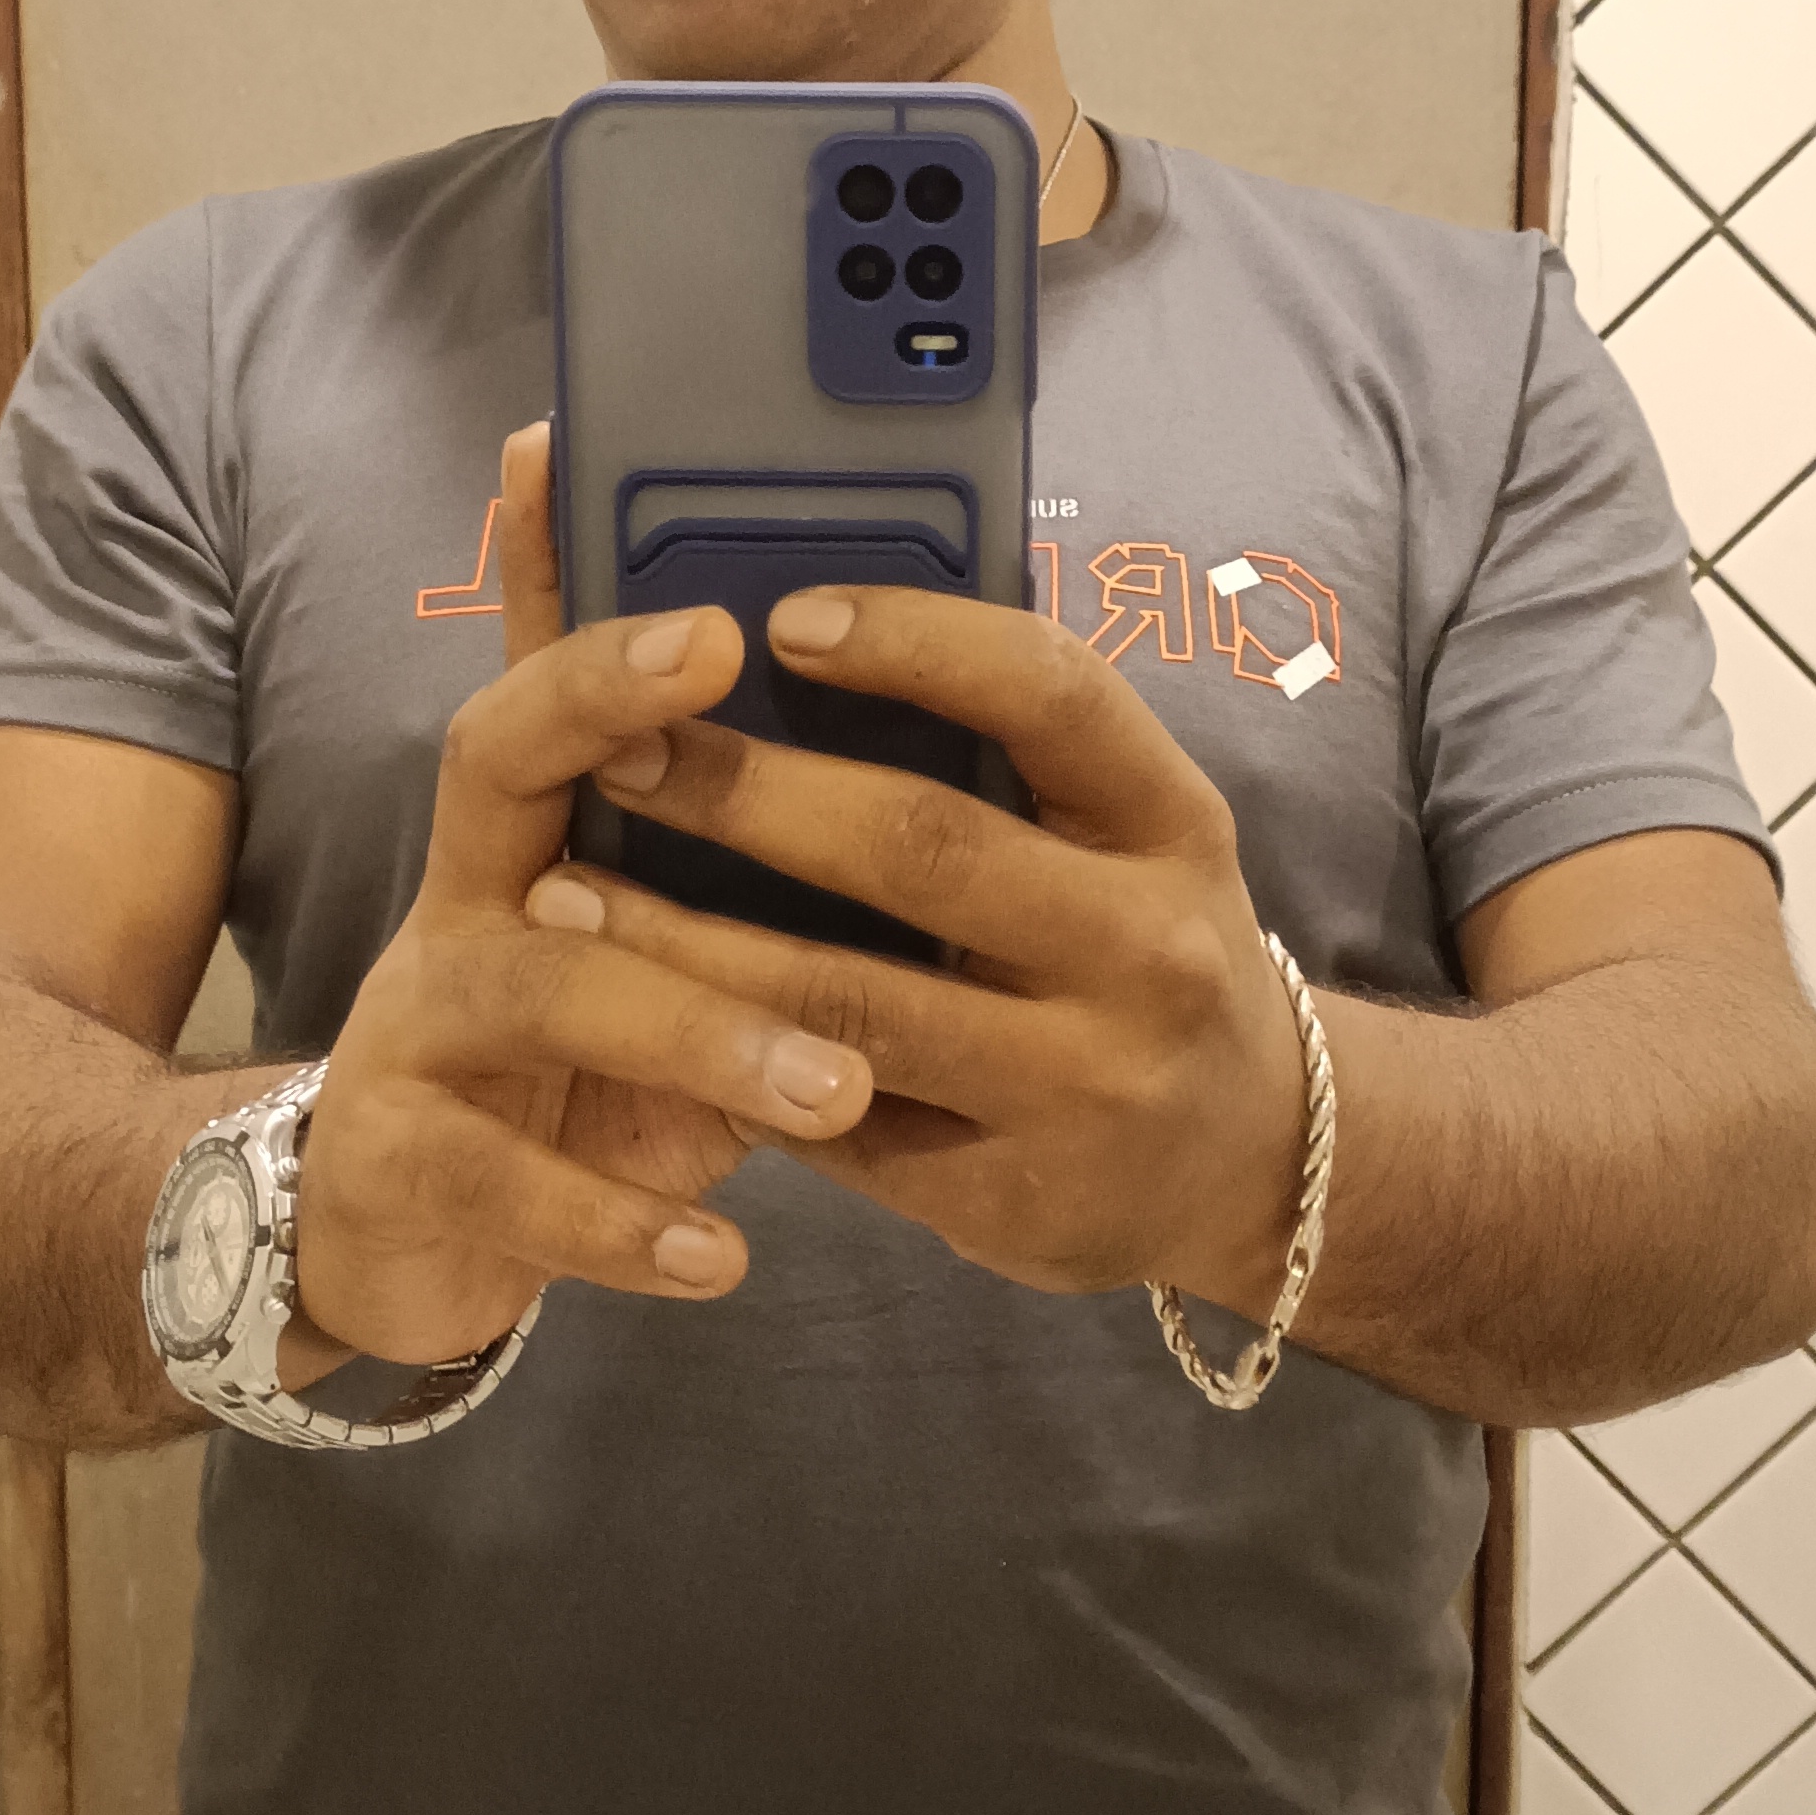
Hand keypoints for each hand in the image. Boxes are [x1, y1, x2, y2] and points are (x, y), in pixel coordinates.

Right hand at [289, 435, 873, 1366]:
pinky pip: (499, 1182)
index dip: (611, 605)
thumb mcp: (662, 978)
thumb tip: (936, 803)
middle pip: (495, 757)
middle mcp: (462, 902)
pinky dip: (617, 1222)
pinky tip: (720, 1255)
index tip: (700, 536)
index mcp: (535, 840)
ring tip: (833, 1084)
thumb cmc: (572, 1087)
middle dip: (598, 696)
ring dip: (695, 1028)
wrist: (393, 1247)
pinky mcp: (392, 1162)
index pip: (561, 684)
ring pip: (539, 985)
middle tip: (719, 651)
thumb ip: (750, 898)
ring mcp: (411, 1025)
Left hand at [526, 580, 1305, 1312]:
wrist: (1250, 1160)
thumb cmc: (1135, 947)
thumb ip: (1003, 747)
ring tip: (565, 895)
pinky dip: (730, 1065)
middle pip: (924, 845)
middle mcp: (1148, 949)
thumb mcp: (1124, 834)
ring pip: (849, 1004)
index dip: (916, 642)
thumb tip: (796, 622)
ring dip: (688, 945)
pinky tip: (637, 1022)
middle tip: (616, 752)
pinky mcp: (1015, 1198)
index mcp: (1174, 821)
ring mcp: (1086, 1085)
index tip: (781, 616)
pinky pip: (840, 1124)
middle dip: (748, 794)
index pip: (1052, 691)